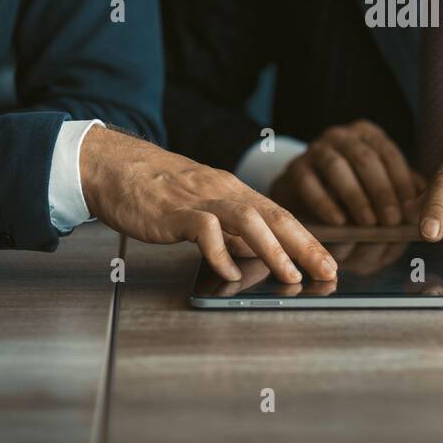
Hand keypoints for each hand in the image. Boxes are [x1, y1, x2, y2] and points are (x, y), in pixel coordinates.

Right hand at [79, 125, 336, 283]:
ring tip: (290, 276)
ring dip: (273, 249)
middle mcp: (224, 191)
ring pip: (248, 219)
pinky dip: (221, 253)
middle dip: (305, 246)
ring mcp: (200, 199)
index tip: (328, 263)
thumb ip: (230, 229)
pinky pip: (204, 229)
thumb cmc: (156, 191)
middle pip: (274, 215)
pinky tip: (231, 272)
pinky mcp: (173, 211)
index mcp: (234, 191)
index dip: (307, 239)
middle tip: (327, 271)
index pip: (281, 215)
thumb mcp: (203, 207)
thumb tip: (257, 253)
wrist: (114, 167)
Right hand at [270, 120, 424, 225]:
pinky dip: (325, 203)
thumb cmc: (350, 192)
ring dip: (356, 196)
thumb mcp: (377, 187)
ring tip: (369, 223)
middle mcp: (340, 136)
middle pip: (365, 158)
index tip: (411, 209)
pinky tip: (339, 222)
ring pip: (337, 167)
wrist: (303, 196)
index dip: (402, 181)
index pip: (389, 154)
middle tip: (392, 220)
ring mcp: (314, 149)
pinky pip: (309, 184)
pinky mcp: (294, 169)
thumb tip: (425, 203)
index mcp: (366, 134)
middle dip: (381, 190)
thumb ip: (399, 190)